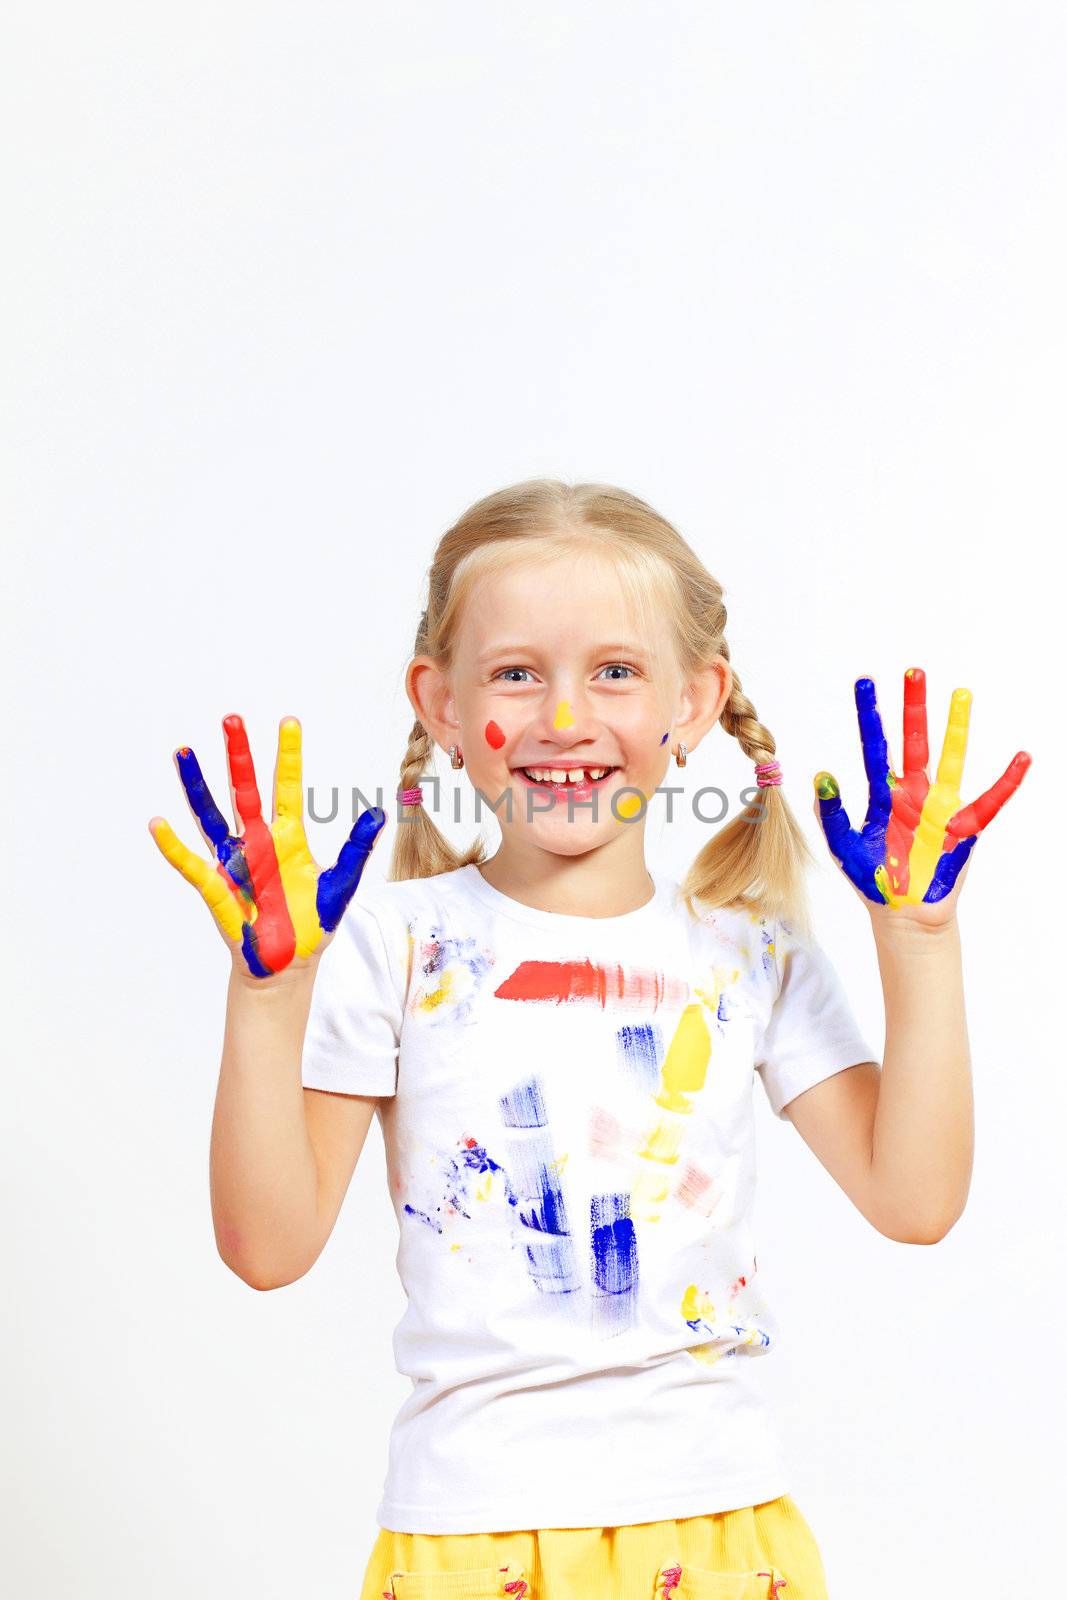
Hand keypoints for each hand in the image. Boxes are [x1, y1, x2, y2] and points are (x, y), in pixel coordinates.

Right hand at [148, 714, 385, 977]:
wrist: (288, 965)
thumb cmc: (312, 924)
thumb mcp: (340, 884)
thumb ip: (355, 849)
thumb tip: (378, 813)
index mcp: (288, 838)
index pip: (287, 787)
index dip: (288, 755)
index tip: (288, 721)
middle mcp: (258, 842)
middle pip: (245, 790)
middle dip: (239, 755)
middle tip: (231, 718)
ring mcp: (234, 862)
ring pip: (211, 816)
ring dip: (196, 786)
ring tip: (184, 752)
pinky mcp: (219, 888)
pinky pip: (192, 864)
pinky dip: (173, 846)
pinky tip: (158, 823)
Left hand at [813, 669, 1029, 920]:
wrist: (903, 913)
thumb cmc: (873, 878)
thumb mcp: (843, 846)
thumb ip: (832, 813)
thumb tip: (821, 776)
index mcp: (883, 793)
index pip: (874, 746)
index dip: (870, 715)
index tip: (864, 682)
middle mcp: (913, 792)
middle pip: (913, 740)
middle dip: (913, 706)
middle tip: (913, 670)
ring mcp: (940, 807)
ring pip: (951, 758)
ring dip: (956, 727)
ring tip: (961, 693)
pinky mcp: (964, 827)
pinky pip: (990, 801)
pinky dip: (1007, 781)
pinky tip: (1021, 758)